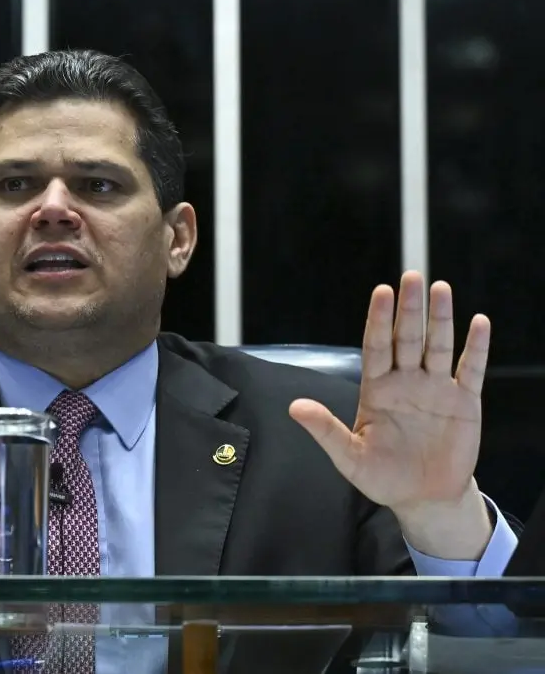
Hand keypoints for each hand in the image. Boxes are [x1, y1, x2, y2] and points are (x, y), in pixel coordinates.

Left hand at [288, 271, 491, 555]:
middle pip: (408, 338)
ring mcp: (436, 388)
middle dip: (409, 308)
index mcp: (377, 389)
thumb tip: (294, 407)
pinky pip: (471, 369)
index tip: (381, 293)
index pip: (376, 346)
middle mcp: (406, 381)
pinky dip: (476, 347)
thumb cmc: (381, 476)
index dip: (379, 320)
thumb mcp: (348, 456)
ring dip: (441, 318)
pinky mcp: (464, 401)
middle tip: (411, 276)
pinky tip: (478, 323)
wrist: (422, 498)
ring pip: (439, 345)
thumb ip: (325, 430)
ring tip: (440, 288)